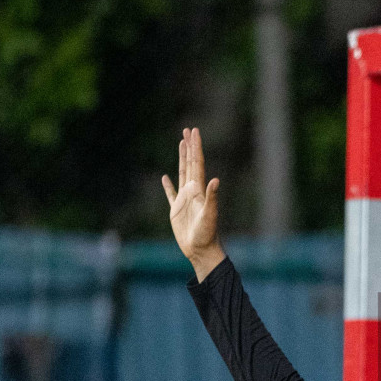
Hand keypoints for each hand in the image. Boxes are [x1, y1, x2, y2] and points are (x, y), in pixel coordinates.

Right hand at [162, 127, 225, 280]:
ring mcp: (184, 199)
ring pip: (182, 173)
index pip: (198, 163)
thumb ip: (212, 197)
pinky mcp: (176, 210)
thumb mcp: (210, 215)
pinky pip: (170, 194)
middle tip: (188, 130)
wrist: (201, 250)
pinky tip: (165, 178)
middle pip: (190, 163)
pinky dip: (167, 185)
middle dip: (189, 146)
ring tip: (181, 144)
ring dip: (182, 158)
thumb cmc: (207, 234)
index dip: (196, 147)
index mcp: (199, 190)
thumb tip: (215, 180)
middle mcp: (192, 191)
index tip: (194, 132)